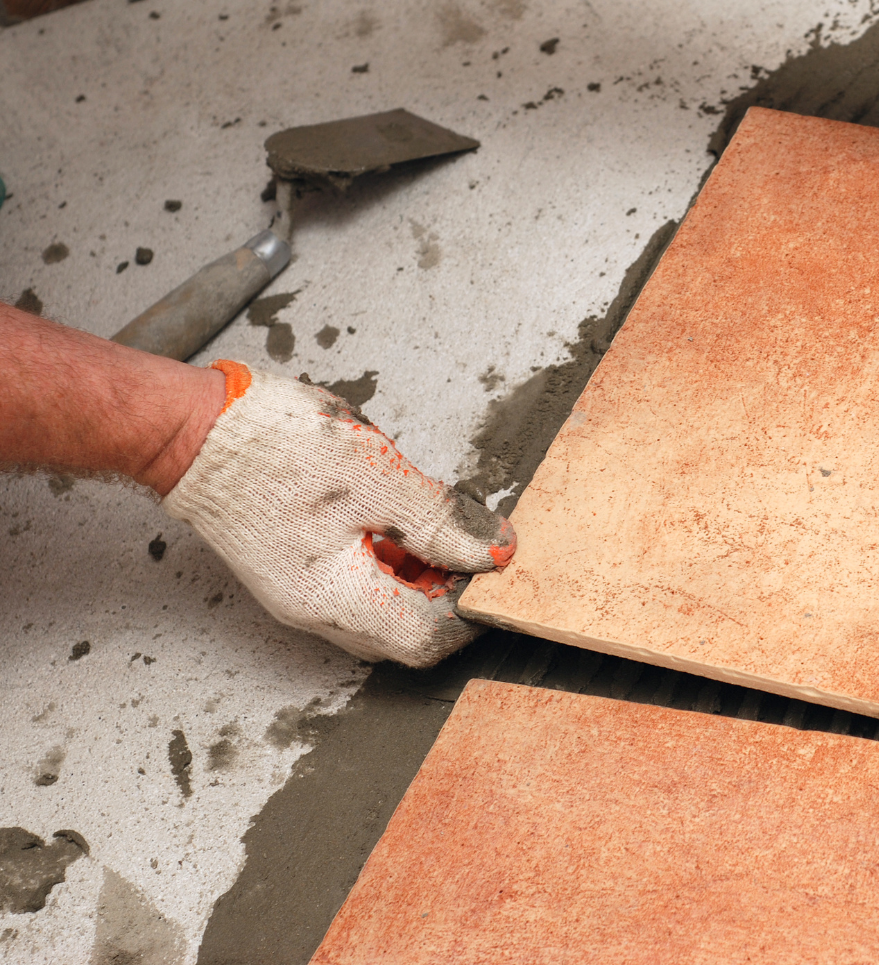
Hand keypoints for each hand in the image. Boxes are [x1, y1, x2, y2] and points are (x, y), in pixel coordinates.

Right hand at [162, 362, 515, 667]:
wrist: (191, 427)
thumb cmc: (268, 444)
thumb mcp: (375, 474)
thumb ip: (441, 519)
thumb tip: (495, 551)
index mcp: (333, 598)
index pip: (426, 637)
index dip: (472, 609)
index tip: (499, 570)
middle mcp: (314, 611)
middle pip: (406, 633)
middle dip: (451, 596)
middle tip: (478, 549)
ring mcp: (302, 594)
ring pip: (385, 610)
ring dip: (424, 579)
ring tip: (445, 529)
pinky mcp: (298, 570)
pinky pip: (360, 585)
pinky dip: (394, 563)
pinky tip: (406, 523)